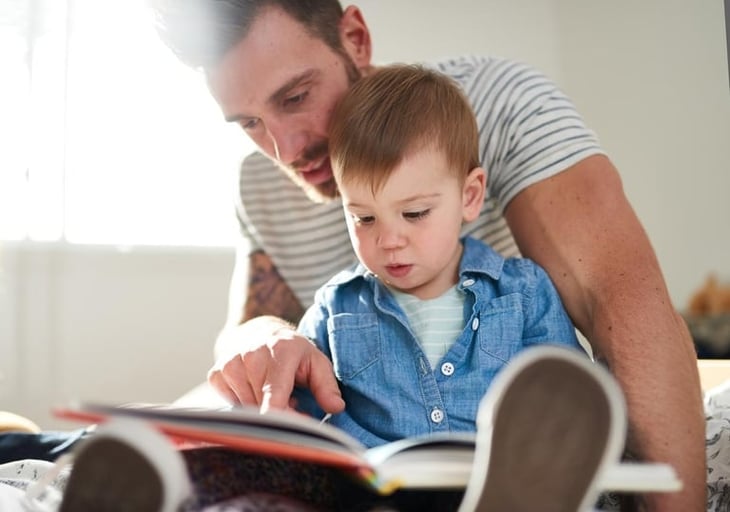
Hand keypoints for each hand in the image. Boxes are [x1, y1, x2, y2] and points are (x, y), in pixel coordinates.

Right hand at [207, 319, 344, 413]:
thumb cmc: (292, 351)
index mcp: (280, 351)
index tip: (295, 433)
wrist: (257, 332)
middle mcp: (251, 355)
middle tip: (292, 401)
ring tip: (274, 392)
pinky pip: (232, 405)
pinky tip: (255, 389)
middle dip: (280, 414)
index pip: (275, 397)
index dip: (285, 420)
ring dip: (263, 408)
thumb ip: (326, 385)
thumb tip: (335, 408)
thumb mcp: (316, 362)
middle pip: (263, 408)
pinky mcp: (216, 374)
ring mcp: (230, 364)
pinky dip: (246, 404)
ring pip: (248, 409)